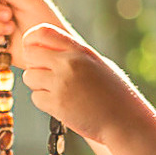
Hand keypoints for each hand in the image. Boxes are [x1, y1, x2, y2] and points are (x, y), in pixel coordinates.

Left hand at [19, 24, 142, 143]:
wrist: (126, 122)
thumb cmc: (116, 94)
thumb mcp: (99, 64)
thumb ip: (75, 55)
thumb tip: (48, 50)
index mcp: (80, 50)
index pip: (41, 32)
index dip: (31, 41)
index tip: (35, 52)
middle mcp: (68, 63)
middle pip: (30, 54)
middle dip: (34, 65)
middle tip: (47, 76)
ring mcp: (62, 83)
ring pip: (29, 77)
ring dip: (39, 86)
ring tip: (59, 92)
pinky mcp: (57, 104)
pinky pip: (36, 98)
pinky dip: (45, 103)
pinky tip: (63, 106)